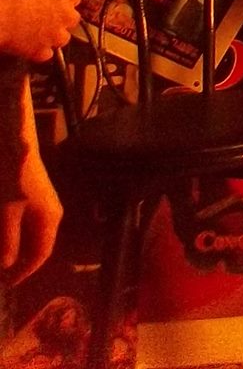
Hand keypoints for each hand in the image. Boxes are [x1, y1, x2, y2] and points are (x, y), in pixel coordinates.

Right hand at [0, 0, 78, 62]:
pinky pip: (47, 54)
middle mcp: (67, 15)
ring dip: (52, 37)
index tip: (55, 4)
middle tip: (43, 20)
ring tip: (35, 34)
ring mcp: (57, 35)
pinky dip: (39, 51)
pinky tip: (29, 46)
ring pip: (62, 38)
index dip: (63, 1)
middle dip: (60, 20)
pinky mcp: (44, 51)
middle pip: (72, 19)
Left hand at [0, 156, 60, 284]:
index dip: (23, 272)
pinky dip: (12, 235)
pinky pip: (24, 225)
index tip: (5, 285)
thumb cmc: (12, 180)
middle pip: (36, 246)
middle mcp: (50, 215)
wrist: (14, 143)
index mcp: (49, 220)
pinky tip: (1, 236)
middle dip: (17, 262)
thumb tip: (7, 265)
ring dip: (13, 248)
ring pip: (29, 236)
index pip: (40, 255)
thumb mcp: (7, 213)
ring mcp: (42, 205)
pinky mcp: (32, 198)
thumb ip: (7, 241)